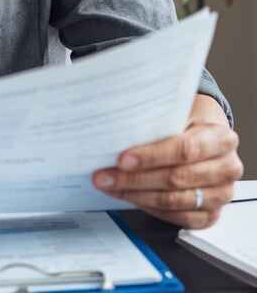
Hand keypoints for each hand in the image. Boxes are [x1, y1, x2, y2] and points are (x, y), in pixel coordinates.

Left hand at [92, 97, 241, 228]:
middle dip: (135, 179)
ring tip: (110, 186)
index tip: (122, 159)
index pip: (184, 149)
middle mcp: (226, 168)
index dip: (151, 156)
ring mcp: (221, 194)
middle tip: (105, 176)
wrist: (205, 134)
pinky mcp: (211, 213)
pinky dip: (150, 208)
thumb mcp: (176, 112)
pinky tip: (129, 197)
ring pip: (175, 201)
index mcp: (220, 138)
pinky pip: (179, 218)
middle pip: (176, 178)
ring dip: (136, 195)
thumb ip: (156, 122)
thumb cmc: (187, 121)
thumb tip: (116, 131)